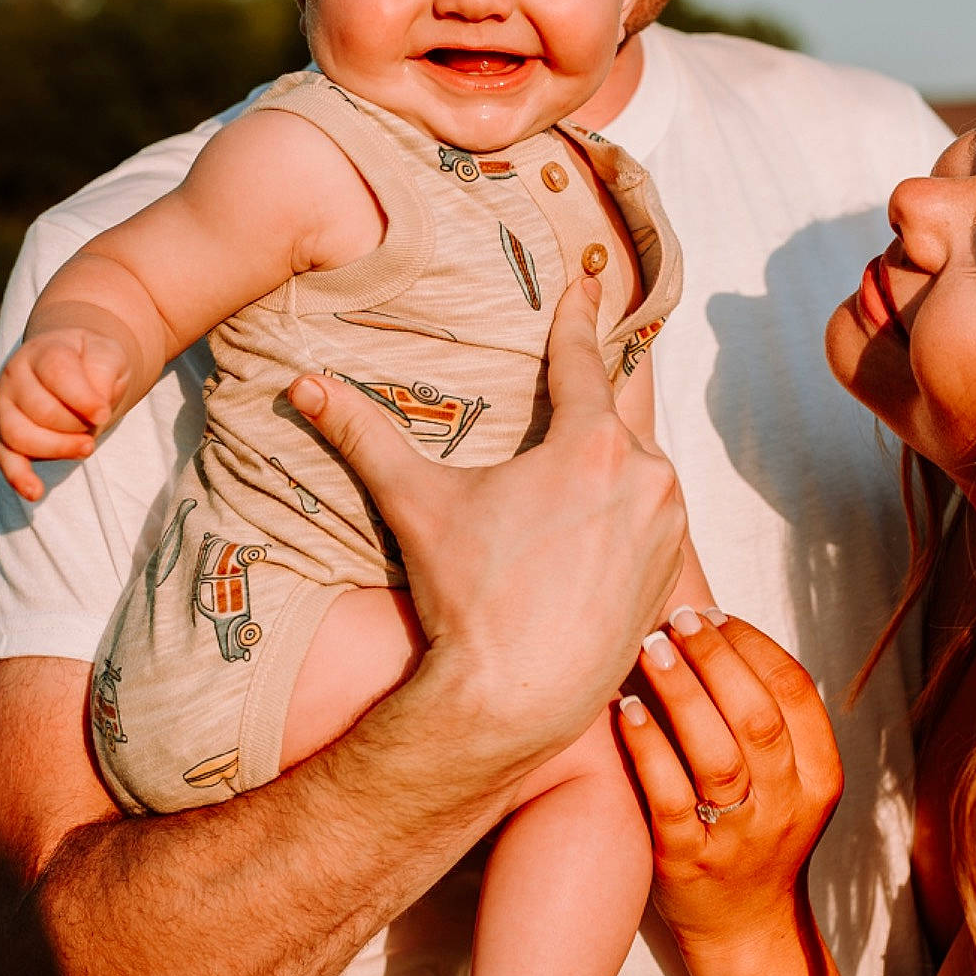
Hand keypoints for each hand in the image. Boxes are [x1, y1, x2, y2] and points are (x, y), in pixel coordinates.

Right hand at [0, 330, 132, 500]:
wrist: (77, 367)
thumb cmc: (93, 363)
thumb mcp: (108, 356)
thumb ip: (103, 372)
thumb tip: (96, 410)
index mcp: (43, 352)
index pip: (56, 373)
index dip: (81, 398)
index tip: (104, 414)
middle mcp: (16, 377)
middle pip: (40, 410)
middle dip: (74, 425)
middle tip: (97, 428)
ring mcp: (5, 406)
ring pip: (19, 435)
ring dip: (56, 448)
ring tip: (86, 448)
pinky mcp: (5, 435)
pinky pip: (5, 458)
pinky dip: (18, 477)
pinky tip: (35, 492)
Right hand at [289, 277, 686, 758]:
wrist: (513, 700)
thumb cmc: (468, 599)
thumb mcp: (416, 506)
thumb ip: (363, 437)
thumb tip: (302, 385)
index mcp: (593, 446)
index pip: (583, 360)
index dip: (579, 315)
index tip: (588, 276)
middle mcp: (648, 477)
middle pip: (627, 406)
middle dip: (611, 375)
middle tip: (609, 336)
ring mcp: (668, 528)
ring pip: (646, 463)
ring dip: (622, 446)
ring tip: (599, 433)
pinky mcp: (673, 572)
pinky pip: (658, 516)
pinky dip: (635, 501)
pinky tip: (611, 507)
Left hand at [619, 613, 841, 958]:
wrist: (745, 929)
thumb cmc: (758, 835)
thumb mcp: (790, 782)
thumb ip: (771, 721)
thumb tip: (722, 631)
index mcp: (819, 777)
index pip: (795, 691)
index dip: (753, 644)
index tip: (713, 614)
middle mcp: (787, 806)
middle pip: (757, 716)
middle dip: (716, 657)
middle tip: (676, 618)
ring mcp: (739, 837)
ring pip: (718, 755)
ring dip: (682, 694)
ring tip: (650, 649)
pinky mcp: (689, 862)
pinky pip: (671, 800)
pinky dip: (649, 750)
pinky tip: (625, 711)